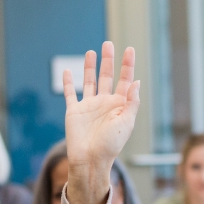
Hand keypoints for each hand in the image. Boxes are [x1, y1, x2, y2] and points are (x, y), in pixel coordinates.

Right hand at [62, 42, 140, 203]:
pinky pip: (70, 94)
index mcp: (119, 106)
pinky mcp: (74, 111)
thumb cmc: (111, 145)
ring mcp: (89, 106)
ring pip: (90, 81)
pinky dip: (68, 83)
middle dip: (108, 61)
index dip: (127, 65)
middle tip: (108, 44)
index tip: (129, 50)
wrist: (90, 160)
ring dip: (90, 67)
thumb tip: (136, 81)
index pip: (125, 81)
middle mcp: (104, 103)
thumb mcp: (126, 123)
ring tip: (92, 52)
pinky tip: (67, 72)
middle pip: (107, 77)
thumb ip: (131, 102)